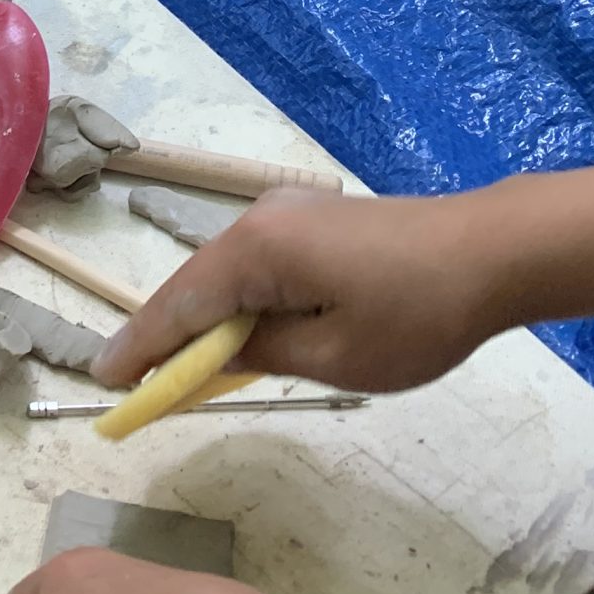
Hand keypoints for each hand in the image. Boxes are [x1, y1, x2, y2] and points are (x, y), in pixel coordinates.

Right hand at [91, 187, 498, 399]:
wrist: (489, 251)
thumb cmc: (414, 312)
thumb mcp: (335, 354)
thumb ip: (264, 353)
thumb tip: (219, 351)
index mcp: (257, 249)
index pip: (179, 305)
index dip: (141, 346)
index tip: (104, 381)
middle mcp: (260, 217)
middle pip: (196, 283)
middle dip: (164, 332)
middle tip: (133, 382)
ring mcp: (288, 212)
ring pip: (226, 271)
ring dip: (202, 317)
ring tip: (177, 367)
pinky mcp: (314, 220)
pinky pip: (256, 263)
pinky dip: (236, 299)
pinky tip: (237, 331)